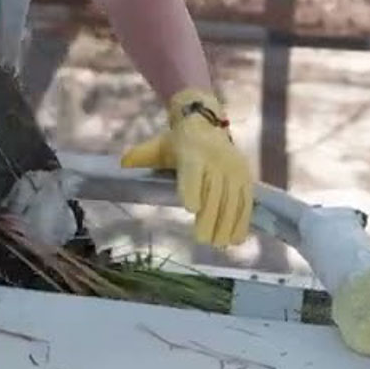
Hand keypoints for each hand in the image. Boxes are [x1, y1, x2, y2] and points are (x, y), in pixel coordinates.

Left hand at [118, 89, 253, 247]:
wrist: (206, 124)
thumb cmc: (177, 142)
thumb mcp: (158, 146)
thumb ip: (142, 156)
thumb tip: (123, 163)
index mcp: (192, 153)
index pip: (192, 172)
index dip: (193, 189)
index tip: (191, 208)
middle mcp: (215, 161)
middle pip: (214, 191)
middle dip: (210, 216)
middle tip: (202, 240)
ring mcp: (233, 169)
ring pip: (232, 200)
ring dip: (227, 224)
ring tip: (219, 244)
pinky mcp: (246, 178)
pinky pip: (246, 202)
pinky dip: (242, 221)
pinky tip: (236, 240)